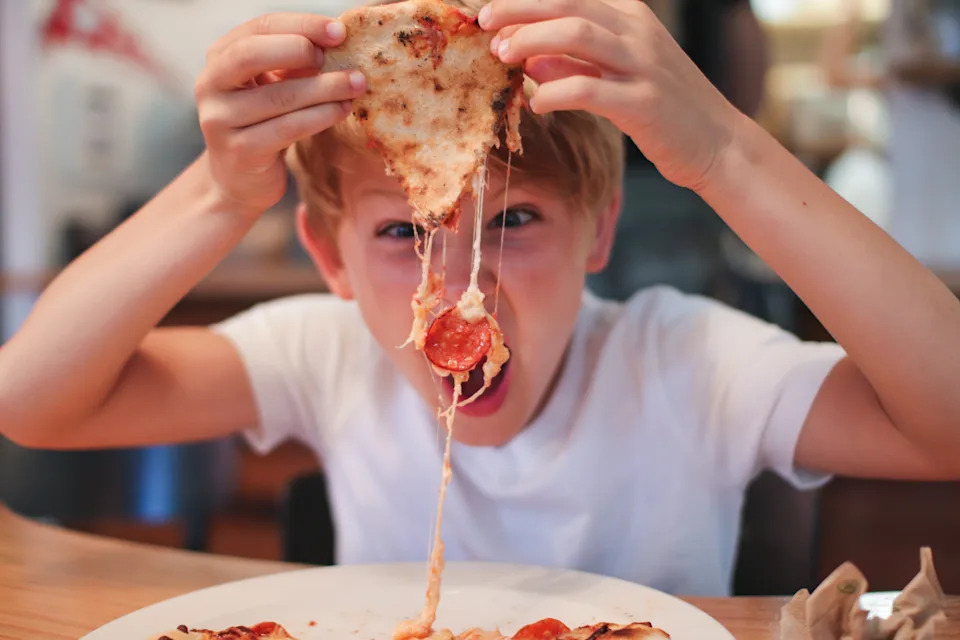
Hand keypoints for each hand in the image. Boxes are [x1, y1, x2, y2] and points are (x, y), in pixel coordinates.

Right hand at [195, 13, 365, 216]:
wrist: (240, 179)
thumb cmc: (263, 123)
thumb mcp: (273, 86)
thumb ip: (295, 62)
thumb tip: (338, 38)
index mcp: (220, 57)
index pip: (259, 27)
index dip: (301, 25)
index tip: (340, 31)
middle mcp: (210, 84)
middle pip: (253, 54)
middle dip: (302, 50)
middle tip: (343, 58)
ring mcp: (220, 119)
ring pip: (278, 97)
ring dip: (325, 88)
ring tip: (357, 85)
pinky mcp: (240, 151)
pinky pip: (286, 129)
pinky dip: (319, 117)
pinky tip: (341, 110)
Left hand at [479, 0, 743, 190]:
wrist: (719, 145)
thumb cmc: (665, 111)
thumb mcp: (618, 78)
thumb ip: (577, 64)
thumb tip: (530, 58)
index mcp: (632, 18)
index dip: (526, 2)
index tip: (491, 14)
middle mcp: (638, 32)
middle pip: (569, 6)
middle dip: (520, 10)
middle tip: (484, 24)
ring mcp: (644, 65)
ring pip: (579, 35)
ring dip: (533, 40)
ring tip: (502, 56)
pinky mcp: (645, 104)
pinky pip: (590, 90)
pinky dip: (556, 91)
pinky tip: (536, 104)